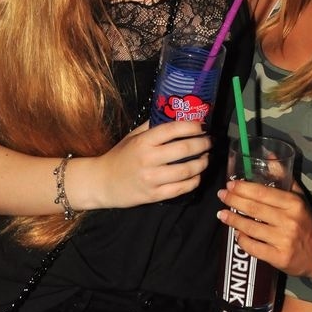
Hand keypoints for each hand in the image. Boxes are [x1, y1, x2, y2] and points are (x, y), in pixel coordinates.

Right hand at [90, 121, 210, 207]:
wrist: (102, 182)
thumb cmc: (120, 156)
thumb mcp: (133, 136)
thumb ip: (152, 126)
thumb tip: (175, 115)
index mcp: (144, 141)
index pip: (173, 129)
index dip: (192, 126)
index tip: (202, 126)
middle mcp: (149, 159)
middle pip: (184, 149)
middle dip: (203, 144)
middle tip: (209, 142)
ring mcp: (152, 179)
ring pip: (187, 170)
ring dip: (202, 163)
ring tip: (206, 158)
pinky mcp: (154, 196)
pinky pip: (181, 188)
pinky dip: (194, 181)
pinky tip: (197, 175)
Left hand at [217, 180, 311, 279]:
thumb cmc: (307, 220)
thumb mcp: (299, 197)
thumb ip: (284, 177)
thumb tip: (269, 155)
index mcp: (293, 204)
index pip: (263, 193)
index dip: (243, 188)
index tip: (229, 185)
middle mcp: (289, 221)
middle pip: (254, 208)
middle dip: (234, 201)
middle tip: (221, 196)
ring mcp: (283, 241)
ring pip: (251, 228)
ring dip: (233, 220)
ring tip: (221, 214)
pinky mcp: (279, 258)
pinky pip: (254, 248)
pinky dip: (242, 240)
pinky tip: (236, 233)